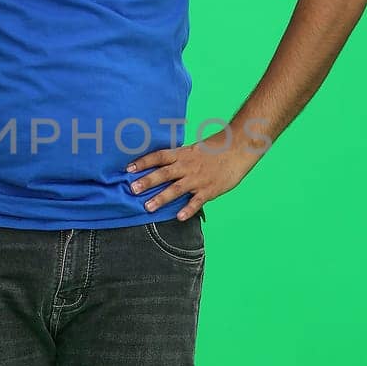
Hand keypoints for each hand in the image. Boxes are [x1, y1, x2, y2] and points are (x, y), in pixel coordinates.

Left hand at [126, 133, 260, 219]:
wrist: (239, 148)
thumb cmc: (216, 149)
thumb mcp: (193, 150)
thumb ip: (178, 159)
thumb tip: (160, 166)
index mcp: (182, 154)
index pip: (158, 157)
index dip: (143, 162)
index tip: (128, 169)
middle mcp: (187, 166)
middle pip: (163, 173)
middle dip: (147, 182)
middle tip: (132, 189)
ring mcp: (198, 179)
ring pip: (176, 189)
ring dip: (161, 198)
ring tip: (148, 207)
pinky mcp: (210, 189)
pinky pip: (197, 201)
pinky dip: (188, 209)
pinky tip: (178, 217)